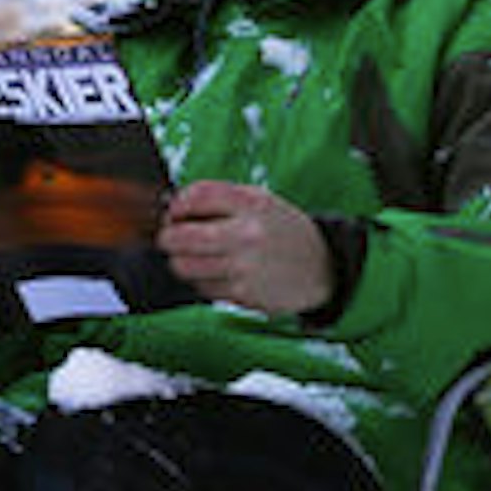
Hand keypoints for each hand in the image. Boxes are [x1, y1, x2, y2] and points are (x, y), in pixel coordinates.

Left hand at [158, 180, 334, 317]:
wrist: (322, 267)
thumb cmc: (283, 231)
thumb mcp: (261, 201)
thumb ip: (221, 198)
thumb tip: (173, 207)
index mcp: (252, 203)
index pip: (195, 196)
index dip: (176, 205)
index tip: (175, 212)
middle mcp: (248, 233)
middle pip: (180, 236)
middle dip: (167, 238)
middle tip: (171, 238)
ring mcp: (244, 266)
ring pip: (185, 266)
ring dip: (181, 262)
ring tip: (193, 257)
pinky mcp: (243, 294)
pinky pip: (202, 288)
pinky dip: (201, 281)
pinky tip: (216, 274)